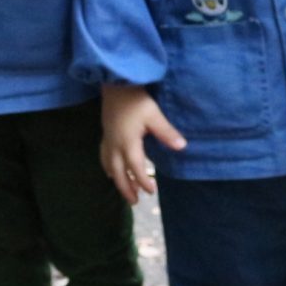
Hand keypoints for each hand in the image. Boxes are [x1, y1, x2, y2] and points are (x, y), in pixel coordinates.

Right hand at [99, 82, 185, 203]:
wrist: (114, 84)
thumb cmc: (135, 99)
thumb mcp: (154, 115)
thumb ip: (166, 132)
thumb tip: (182, 147)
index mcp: (128, 143)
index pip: (135, 168)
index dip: (143, 181)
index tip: (151, 191)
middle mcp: (115, 145)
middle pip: (119, 173)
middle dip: (127, 188)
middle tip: (135, 202)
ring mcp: (108, 140)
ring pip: (109, 166)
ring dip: (117, 180)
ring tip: (124, 190)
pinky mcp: (105, 134)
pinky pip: (103, 156)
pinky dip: (107, 167)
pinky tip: (110, 170)